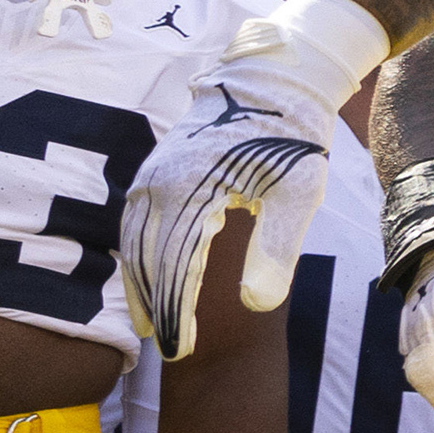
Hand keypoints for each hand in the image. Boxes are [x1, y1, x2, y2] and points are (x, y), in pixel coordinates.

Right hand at [124, 0, 383, 353]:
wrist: (272, 80)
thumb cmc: (293, 138)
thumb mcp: (298, 192)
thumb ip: (277, 247)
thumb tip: (257, 304)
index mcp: (193, 191)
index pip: (176, 267)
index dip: (177, 313)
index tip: (183, 350)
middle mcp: (160, 185)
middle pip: (148, 260)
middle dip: (157, 308)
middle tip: (171, 351)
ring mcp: (151, 176)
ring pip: (134, 244)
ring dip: (142, 287)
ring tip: (155, 328)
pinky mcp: (154, 172)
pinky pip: (135, 223)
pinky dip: (139, 257)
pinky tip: (150, 281)